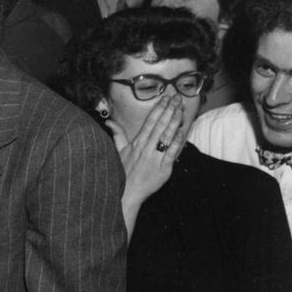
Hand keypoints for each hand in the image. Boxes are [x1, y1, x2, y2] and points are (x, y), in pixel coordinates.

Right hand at [111, 93, 185, 232]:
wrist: (126, 193)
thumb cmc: (122, 173)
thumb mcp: (118, 151)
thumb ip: (117, 134)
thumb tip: (109, 121)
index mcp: (136, 143)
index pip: (149, 122)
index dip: (158, 109)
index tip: (165, 98)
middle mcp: (146, 148)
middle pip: (159, 125)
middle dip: (169, 110)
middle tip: (177, 98)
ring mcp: (154, 157)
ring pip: (166, 135)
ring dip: (174, 121)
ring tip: (181, 109)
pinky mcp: (163, 168)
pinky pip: (171, 152)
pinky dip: (176, 141)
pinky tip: (182, 130)